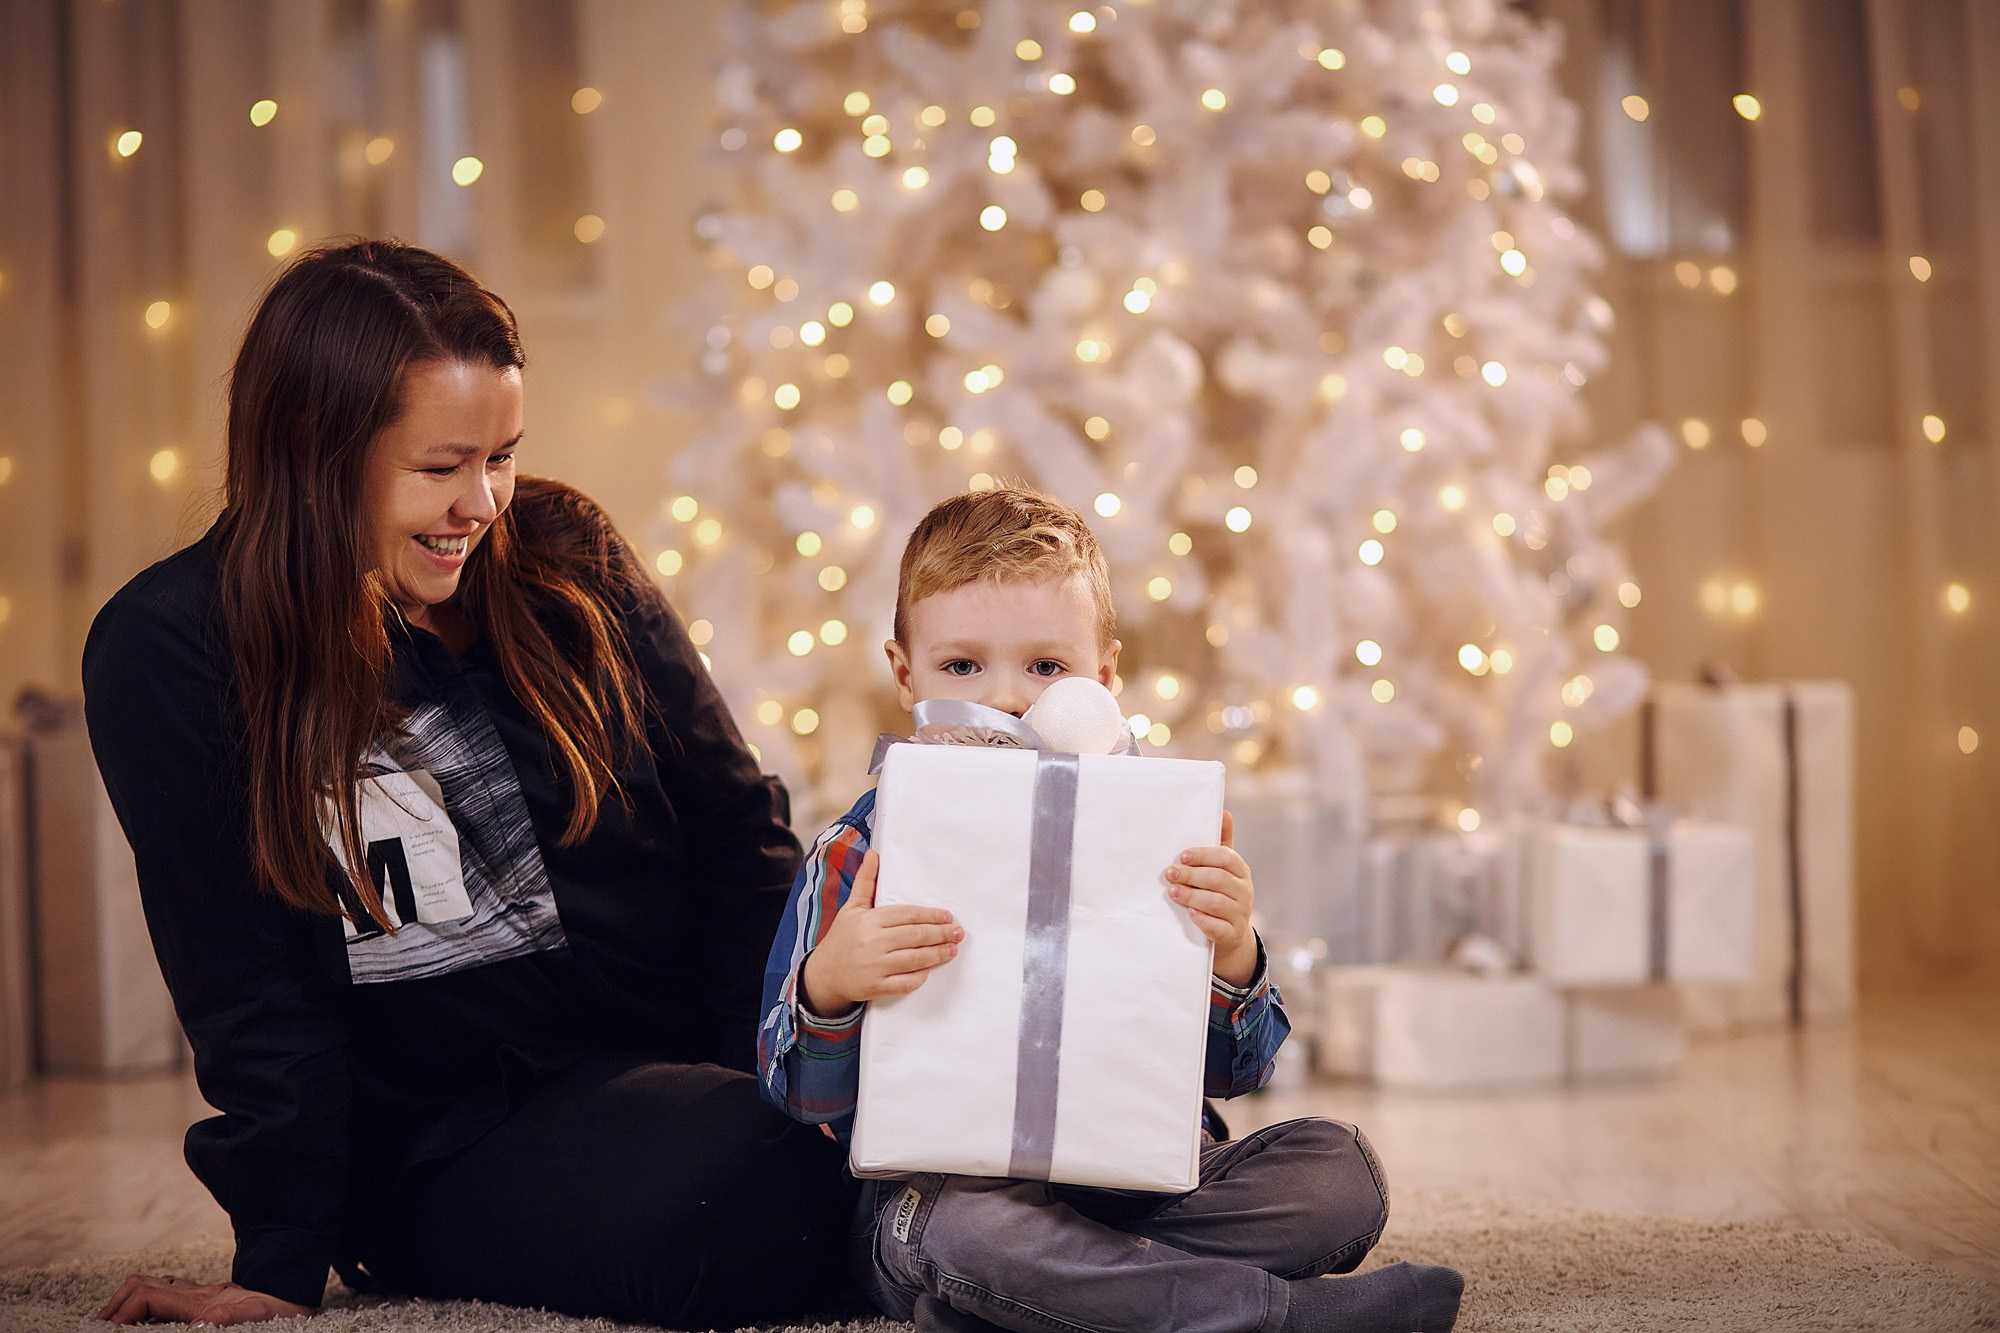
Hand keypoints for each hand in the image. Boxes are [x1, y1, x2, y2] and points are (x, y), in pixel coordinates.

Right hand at [95, 1274, 310, 1324]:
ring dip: (125, 1302)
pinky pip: (166, 1294)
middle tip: (96, 1329)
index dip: (121, 1314)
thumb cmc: (283, 1312)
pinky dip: (143, 1303)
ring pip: (151, 1285)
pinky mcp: (207, 1300)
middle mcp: (196, 1294)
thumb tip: (201, 1322)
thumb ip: (229, 1315)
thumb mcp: (258, 1315)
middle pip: (140, 1285)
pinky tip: (140, 1319)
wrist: (302, 1297)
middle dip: (113, 1306)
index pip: (146, 1296)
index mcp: (201, 1301)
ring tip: (109, 1326)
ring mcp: (200, 1294)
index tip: (106, 1332)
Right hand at [799, 850, 961, 1016]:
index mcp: (869, 920)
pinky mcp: (876, 987)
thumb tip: (874, 854)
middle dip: (940, 934)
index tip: (947, 916)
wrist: (824, 974)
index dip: (930, 915)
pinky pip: (904, 983)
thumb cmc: (841, 938)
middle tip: (958, 932)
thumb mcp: (852, 907)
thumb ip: (866, 881)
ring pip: (914, 960)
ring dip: (937, 954)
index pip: (907, 915)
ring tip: (952, 949)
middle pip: (915, 936)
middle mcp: (872, 942)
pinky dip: (919, 977)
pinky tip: (930, 970)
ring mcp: (874, 966)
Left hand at [1166, 810, 1258, 986]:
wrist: (1231, 934)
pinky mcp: (1232, 934)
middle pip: (1218, 879)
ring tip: (1173, 892)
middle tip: (1170, 874)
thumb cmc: (1221, 893)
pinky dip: (1202, 919)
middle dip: (1191, 875)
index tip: (1182, 856)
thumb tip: (1224, 813)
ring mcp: (1240, 913)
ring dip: (1191, 896)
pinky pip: (1217, 927)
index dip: (1203, 855)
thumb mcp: (1224, 869)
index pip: (1225, 858)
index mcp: (1241, 871)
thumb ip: (1222, 843)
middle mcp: (1244, 891)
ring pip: (1216, 902)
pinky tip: (1190, 913)